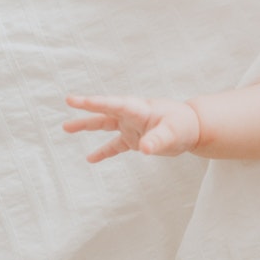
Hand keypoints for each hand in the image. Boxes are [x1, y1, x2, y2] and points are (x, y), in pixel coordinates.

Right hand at [63, 94, 200, 162]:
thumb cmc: (184, 126)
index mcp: (140, 109)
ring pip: (105, 124)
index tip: (79, 100)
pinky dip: (103, 152)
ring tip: (66, 127)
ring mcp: (131, 126)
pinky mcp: (134, 139)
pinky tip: (90, 159)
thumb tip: (144, 149)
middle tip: (69, 101)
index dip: (97, 102)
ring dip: (87, 126)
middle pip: (106, 110)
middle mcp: (132, 116)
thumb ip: (158, 140)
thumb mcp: (173, 134)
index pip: (116, 104)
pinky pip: (115, 145)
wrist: (193, 128)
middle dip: (88, 106)